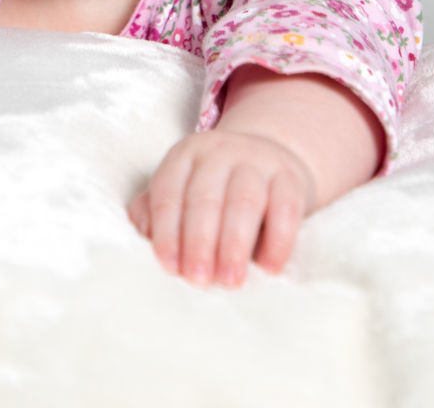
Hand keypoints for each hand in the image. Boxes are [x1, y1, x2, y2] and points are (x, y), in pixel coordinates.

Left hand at [126, 128, 316, 287]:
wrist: (270, 159)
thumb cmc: (216, 188)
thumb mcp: (182, 190)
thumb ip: (155, 210)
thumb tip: (142, 233)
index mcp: (184, 156)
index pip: (169, 193)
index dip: (166, 232)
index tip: (169, 268)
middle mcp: (219, 152)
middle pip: (204, 198)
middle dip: (199, 243)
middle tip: (198, 281)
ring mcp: (258, 161)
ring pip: (244, 202)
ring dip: (234, 245)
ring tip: (229, 281)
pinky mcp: (291, 178)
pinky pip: (285, 208)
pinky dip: (278, 241)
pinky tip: (268, 268)